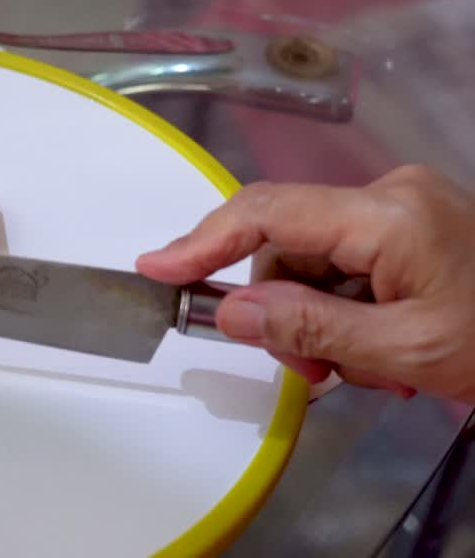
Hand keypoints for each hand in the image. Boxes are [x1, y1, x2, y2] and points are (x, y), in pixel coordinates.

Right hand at [136, 165, 474, 401]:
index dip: (202, 241)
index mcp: (386, 215)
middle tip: (310, 374)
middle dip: (284, 311)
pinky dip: (347, 309)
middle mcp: (389, 195)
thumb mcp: (407, 351)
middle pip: (287, 245)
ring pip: (313, 260)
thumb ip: (310, 329)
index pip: (267, 215)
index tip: (156, 269)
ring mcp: (404, 206)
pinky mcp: (413, 224)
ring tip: (363, 369)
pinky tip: (380, 347)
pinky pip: (346, 262)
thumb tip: (230, 310)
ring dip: (319, 320)